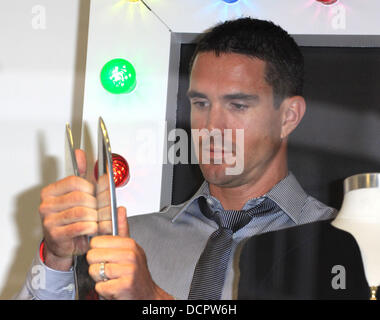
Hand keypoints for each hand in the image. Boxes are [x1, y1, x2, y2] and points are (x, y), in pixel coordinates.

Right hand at [39, 149, 97, 270]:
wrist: (64, 245)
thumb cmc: (72, 218)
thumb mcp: (78, 192)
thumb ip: (81, 172)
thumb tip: (80, 153)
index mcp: (50, 192)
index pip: (75, 181)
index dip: (91, 187)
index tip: (99, 192)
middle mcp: (47, 205)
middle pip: (81, 197)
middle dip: (98, 203)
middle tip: (107, 207)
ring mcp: (49, 221)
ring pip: (82, 212)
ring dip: (98, 216)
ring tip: (103, 219)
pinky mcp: (56, 235)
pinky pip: (81, 226)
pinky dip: (93, 227)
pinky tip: (96, 227)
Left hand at [87, 207, 172, 299]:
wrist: (146, 295)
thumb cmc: (135, 273)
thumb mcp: (131, 249)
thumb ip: (123, 229)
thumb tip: (120, 209)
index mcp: (129, 244)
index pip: (96, 242)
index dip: (97, 251)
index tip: (106, 256)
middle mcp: (130, 255)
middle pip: (92, 256)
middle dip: (97, 266)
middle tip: (109, 270)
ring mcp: (128, 271)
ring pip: (95, 271)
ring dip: (100, 279)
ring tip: (112, 278)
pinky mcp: (124, 286)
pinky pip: (100, 286)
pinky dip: (104, 290)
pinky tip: (114, 287)